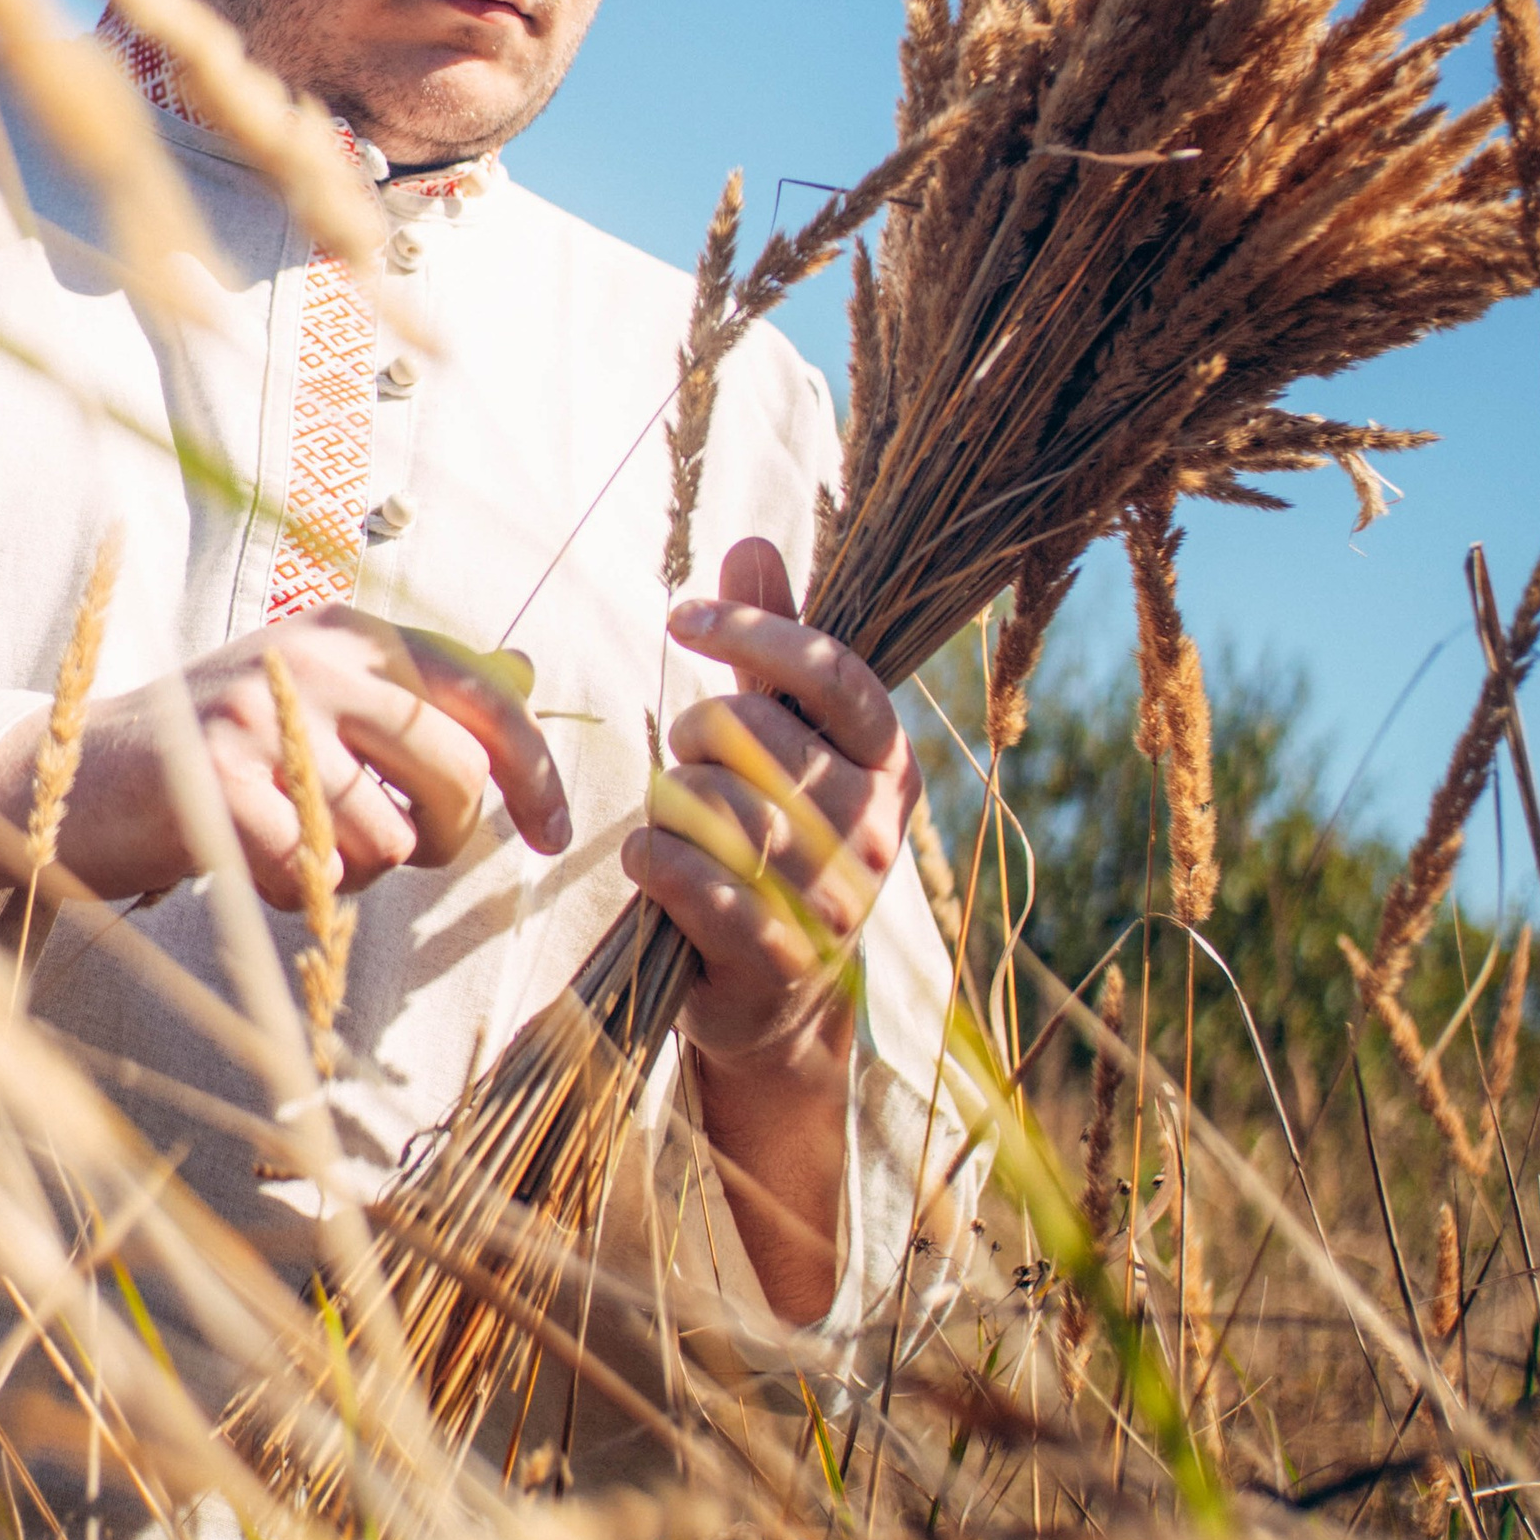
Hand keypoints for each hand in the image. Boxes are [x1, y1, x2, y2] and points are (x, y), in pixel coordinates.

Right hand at [0, 607, 570, 912]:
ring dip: (354, 875)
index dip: (532, 773)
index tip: (555, 834)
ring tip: (290, 845)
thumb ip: (408, 705)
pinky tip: (251, 866)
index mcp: (350, 634)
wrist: (62, 777)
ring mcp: (263, 714)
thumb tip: (522, 695)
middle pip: (454, 778)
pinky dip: (295, 895)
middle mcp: (314, 659)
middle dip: (442, 839)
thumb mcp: (312, 702)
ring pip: (387, 842)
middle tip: (391, 852)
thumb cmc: (212, 756)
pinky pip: (315, 876)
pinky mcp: (219, 781)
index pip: (482, 699)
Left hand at [622, 535, 917, 1062]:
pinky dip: (649, 858)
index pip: (833, 672)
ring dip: (666, 804)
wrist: (781, 997)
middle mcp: (877, 829)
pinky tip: (652, 863)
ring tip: (677, 822)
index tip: (682, 616)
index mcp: (890, 763)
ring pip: (710, 803)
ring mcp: (833, 899)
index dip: (754, 631)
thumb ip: (772, 645)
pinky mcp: (777, 955)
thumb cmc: (778, 841)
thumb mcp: (786, 741)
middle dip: (692, 733)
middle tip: (688, 760)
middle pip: (750, 732)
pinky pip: (685, 874)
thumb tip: (753, 541)